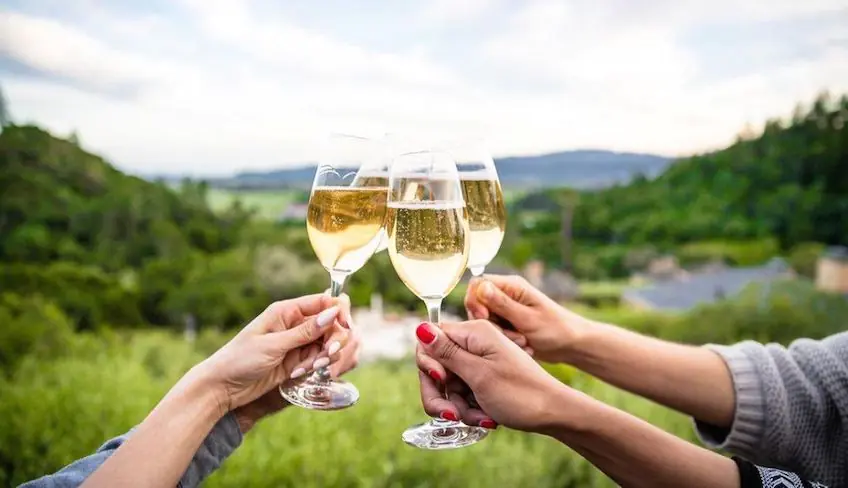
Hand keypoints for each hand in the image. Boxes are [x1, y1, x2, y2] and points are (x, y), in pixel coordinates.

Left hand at [233, 308, 361, 432]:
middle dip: (334, 341)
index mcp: (286, 311)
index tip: (345, 328)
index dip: (338, 312)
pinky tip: (297, 375)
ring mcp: (298, 343)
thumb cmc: (240, 359)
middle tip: (325, 356)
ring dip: (324, 357)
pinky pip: (319, 360)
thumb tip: (333, 311)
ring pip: (328, 344)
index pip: (324, 302)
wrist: (223, 387)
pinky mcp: (298, 361)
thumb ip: (304, 331)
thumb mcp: (273, 344)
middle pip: (332, 324)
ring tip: (307, 369)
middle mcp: (295, 324)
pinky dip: (316, 368)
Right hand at [415, 320, 573, 431]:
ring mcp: (480, 361)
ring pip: (449, 386)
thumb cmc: (521, 393)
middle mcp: (475, 343)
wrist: (554, 413)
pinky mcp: (485, 377)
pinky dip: (470, 408)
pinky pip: (463, 393)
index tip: (443, 383)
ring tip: (480, 418)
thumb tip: (420, 328)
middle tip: (454, 415)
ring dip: (458, 406)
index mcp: (475, 332)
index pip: (430, 340)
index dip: (429, 365)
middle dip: (441, 395)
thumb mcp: (479, 374)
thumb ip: (447, 352)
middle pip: (436, 367)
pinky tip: (486, 418)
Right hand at [465, 275, 591, 363]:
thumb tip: (480, 286)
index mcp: (511, 286)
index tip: (484, 318)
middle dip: (487, 322)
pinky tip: (521, 345)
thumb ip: (502, 304)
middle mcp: (506, 294)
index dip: (475, 301)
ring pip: (483, 320)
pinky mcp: (507, 323)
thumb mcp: (528, 318)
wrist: (572, 344)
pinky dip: (502, 339)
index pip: (477, 284)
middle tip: (508, 335)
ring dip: (496, 333)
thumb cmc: (556, 329)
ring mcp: (505, 309)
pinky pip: (493, 330)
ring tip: (520, 341)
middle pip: (477, 304)